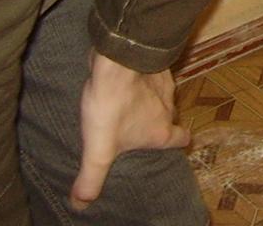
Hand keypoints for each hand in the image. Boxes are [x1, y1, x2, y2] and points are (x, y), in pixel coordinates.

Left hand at [70, 51, 190, 210]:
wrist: (120, 58)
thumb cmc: (113, 105)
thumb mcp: (98, 148)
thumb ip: (91, 177)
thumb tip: (81, 205)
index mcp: (160, 132)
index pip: (181, 140)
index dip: (177, 142)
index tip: (170, 145)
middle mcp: (169, 109)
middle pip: (169, 119)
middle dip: (157, 124)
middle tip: (136, 129)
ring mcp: (165, 84)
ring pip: (162, 98)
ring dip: (149, 103)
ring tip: (126, 106)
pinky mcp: (156, 65)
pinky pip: (153, 78)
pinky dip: (143, 82)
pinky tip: (125, 83)